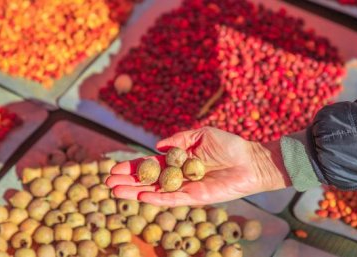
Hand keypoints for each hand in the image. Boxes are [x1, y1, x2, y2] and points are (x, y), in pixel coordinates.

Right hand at [106, 127, 290, 205]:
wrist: (250, 160)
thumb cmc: (228, 145)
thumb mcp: (201, 135)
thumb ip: (179, 139)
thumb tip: (157, 146)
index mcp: (178, 161)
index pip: (149, 165)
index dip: (132, 167)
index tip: (113, 168)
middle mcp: (178, 176)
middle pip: (147, 180)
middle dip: (127, 181)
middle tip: (107, 182)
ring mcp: (185, 189)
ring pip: (155, 192)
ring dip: (135, 192)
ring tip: (115, 192)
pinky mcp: (196, 198)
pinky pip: (173, 199)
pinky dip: (156, 199)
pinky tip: (140, 197)